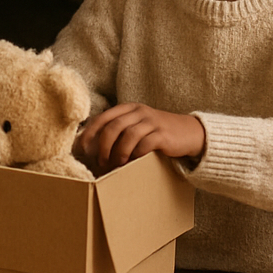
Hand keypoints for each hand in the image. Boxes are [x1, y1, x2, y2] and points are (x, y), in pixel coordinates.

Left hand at [78, 102, 205, 172]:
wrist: (189, 133)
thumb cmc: (156, 132)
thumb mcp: (136, 125)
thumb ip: (119, 130)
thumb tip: (93, 147)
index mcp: (128, 108)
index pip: (103, 117)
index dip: (90, 133)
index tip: (82, 148)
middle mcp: (139, 112)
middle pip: (113, 126)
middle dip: (103, 146)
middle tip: (100, 161)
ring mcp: (152, 122)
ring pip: (128, 135)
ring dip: (118, 152)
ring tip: (116, 164)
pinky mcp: (163, 134)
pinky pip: (145, 144)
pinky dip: (136, 154)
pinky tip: (133, 163)